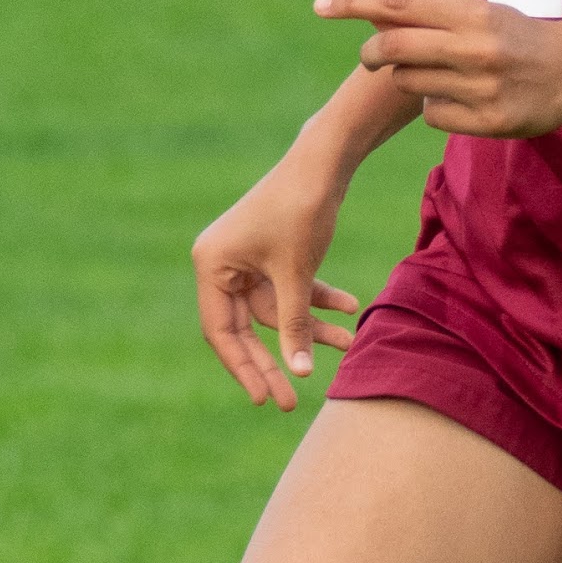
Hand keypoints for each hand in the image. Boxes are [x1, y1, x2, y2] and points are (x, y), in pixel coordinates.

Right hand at [192, 152, 363, 408]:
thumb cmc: (302, 209)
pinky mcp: (270, 254)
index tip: (267, 398)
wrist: (326, 160)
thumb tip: (299, 374)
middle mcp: (221, 264)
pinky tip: (349, 308)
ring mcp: (246, 259)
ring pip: (275, 311)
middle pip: (246, 328)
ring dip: (310, 326)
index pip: (222, 332)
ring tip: (348, 344)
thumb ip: (295, 325)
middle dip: (276, 359)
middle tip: (292, 402)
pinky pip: (289, 289)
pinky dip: (316, 298)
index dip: (244, 367)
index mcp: (211, 265)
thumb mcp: (296, 273)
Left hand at [317, 0, 561, 137]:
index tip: (320, 7)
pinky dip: (436, 108)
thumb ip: (432, 16)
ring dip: (411, 81)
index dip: (354, 3)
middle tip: (369, 58)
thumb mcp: (481, 12)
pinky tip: (462, 101)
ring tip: (440, 75)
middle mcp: (475, 47)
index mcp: (471, 12)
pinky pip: (434, 115)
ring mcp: (483, 86)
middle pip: (394, 48)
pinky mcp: (490, 121)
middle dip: (370, 54)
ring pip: (411, 85)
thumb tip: (373, 16)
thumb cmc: (518, 36)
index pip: (399, 3)